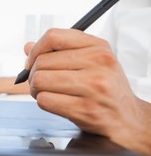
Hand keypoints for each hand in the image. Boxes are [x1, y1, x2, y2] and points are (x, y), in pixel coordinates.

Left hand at [24, 28, 150, 155]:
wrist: (128, 118)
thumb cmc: (106, 88)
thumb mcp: (91, 61)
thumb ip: (60, 51)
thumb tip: (28, 47)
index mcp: (98, 46)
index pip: (53, 36)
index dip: (36, 49)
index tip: (32, 60)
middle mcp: (98, 63)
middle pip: (42, 62)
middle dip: (33, 74)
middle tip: (40, 82)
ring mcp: (93, 86)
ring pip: (40, 80)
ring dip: (35, 89)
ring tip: (46, 92)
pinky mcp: (85, 109)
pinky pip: (44, 100)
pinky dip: (43, 102)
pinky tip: (55, 103)